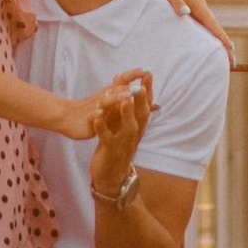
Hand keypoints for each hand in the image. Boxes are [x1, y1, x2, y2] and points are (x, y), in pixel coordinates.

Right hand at [50, 75, 145, 141]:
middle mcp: (102, 99)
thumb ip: (119, 91)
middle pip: (115, 90)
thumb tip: (136, 85)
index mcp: (108, 94)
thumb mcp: (106, 100)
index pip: (121, 82)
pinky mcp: (87, 121)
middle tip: (141, 85)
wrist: (66, 116)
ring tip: (127, 96)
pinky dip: (96, 114)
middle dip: (129, 87)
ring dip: (116, 98)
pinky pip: (91, 117)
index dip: (133, 76)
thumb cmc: (89, 108)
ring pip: (105, 102)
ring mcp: (94, 108)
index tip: (147, 70)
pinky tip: (101, 112)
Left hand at [87, 73, 153, 199]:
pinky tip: (98, 118)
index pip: (145, 105)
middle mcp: (134, 134)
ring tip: (125, 100)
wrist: (110, 174)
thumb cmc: (115, 145)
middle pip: (141, 114)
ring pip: (128, 127)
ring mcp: (124, 143)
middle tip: (142, 85)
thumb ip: (125, 108)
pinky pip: (107, 138)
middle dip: (142, 100)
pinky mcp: (111, 150)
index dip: (148, 90)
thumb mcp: (121, 125)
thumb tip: (129, 87)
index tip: (149, 73)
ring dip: (127, 114)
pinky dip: (103, 128)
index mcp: (136, 125)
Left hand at [143, 0, 233, 59]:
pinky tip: (209, 48)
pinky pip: (203, 29)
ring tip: (225, 59)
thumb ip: (176, 1)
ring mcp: (197, 12)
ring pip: (211, 30)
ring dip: (218, 44)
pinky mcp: (191, 13)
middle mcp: (201, 9)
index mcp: (199, 5)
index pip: (213, 25)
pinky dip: (210, 39)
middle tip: (232, 62)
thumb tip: (185, 12)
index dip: (222, 38)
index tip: (231, 50)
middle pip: (216, 30)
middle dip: (225, 45)